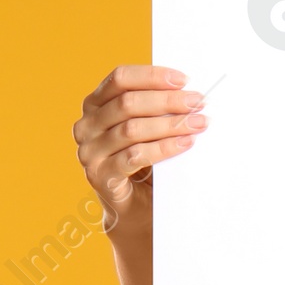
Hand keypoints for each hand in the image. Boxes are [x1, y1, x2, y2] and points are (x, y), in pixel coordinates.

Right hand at [73, 64, 206, 221]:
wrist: (132, 209)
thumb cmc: (141, 163)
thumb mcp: (143, 130)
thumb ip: (152, 110)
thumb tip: (187, 93)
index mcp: (94, 105)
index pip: (120, 78)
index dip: (152, 76)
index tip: (183, 79)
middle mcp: (86, 125)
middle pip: (128, 103)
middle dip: (167, 101)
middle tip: (198, 102)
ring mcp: (89, 152)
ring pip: (132, 129)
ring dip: (170, 125)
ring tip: (198, 123)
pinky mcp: (100, 176)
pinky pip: (135, 156)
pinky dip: (164, 148)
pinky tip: (185, 143)